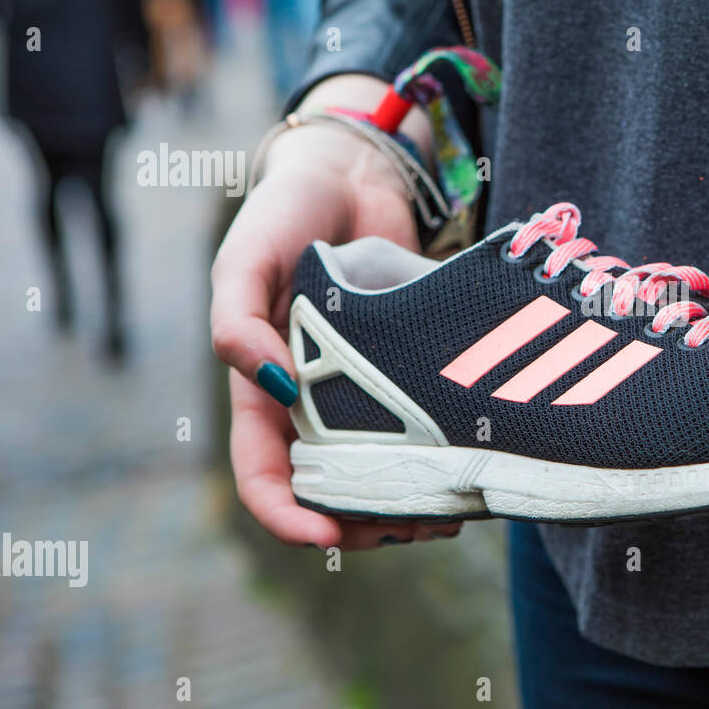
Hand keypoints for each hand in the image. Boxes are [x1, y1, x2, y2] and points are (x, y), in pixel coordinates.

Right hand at [211, 76, 462, 547]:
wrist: (354, 175)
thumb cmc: (284, 214)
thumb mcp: (244, 258)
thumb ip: (238, 317)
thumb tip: (269, 381)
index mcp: (264, 390)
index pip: (263, 472)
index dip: (286, 513)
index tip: (326, 533)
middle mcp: (316, 401)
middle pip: (332, 488)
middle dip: (365, 521)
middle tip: (407, 531)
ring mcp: (368, 390)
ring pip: (384, 471)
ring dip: (409, 502)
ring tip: (447, 514)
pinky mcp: (413, 372)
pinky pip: (426, 432)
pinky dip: (443, 460)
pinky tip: (471, 473)